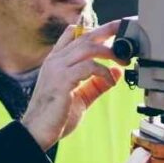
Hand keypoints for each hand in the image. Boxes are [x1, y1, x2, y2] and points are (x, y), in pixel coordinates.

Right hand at [23, 21, 124, 150]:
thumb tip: (116, 72)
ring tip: (123, 61)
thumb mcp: (81, 97)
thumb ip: (97, 84)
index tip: (114, 31)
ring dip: (109, 51)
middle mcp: (55, 60)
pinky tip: (111, 82)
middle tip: (127, 31)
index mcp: (57, 61)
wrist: (36, 133)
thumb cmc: (55, 116)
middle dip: (108, 30)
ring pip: (87, 47)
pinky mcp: (62, 80)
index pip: (74, 33)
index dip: (95, 29)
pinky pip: (88, 67)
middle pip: (84, 35)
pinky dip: (104, 72)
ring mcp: (57, 68)